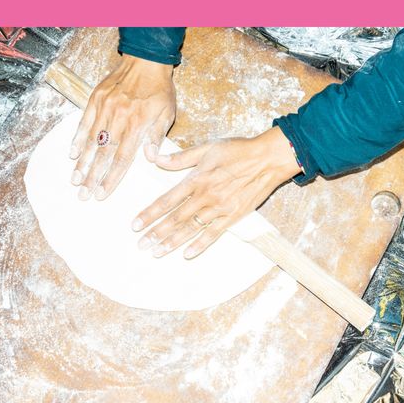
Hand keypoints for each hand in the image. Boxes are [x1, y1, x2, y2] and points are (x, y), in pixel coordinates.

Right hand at [70, 54, 175, 200]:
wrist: (146, 60)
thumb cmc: (159, 90)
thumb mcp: (166, 113)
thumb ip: (157, 137)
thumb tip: (151, 159)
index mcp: (137, 126)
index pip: (122, 159)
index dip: (111, 178)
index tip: (102, 194)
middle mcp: (118, 119)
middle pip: (103, 154)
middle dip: (92, 177)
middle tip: (83, 195)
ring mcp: (105, 109)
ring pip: (91, 141)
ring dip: (82, 163)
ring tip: (75, 180)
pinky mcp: (95, 99)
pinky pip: (84, 122)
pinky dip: (77, 139)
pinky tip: (72, 154)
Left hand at [131, 127, 301, 258]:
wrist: (268, 159)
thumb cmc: (238, 150)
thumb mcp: (207, 148)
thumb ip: (181, 157)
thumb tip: (156, 158)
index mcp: (196, 179)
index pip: (167, 200)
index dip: (150, 213)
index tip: (135, 224)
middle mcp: (205, 196)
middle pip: (175, 218)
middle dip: (156, 233)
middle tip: (141, 245)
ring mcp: (219, 208)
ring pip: (191, 228)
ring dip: (172, 242)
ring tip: (157, 252)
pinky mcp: (233, 216)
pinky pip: (213, 234)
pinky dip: (200, 245)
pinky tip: (187, 254)